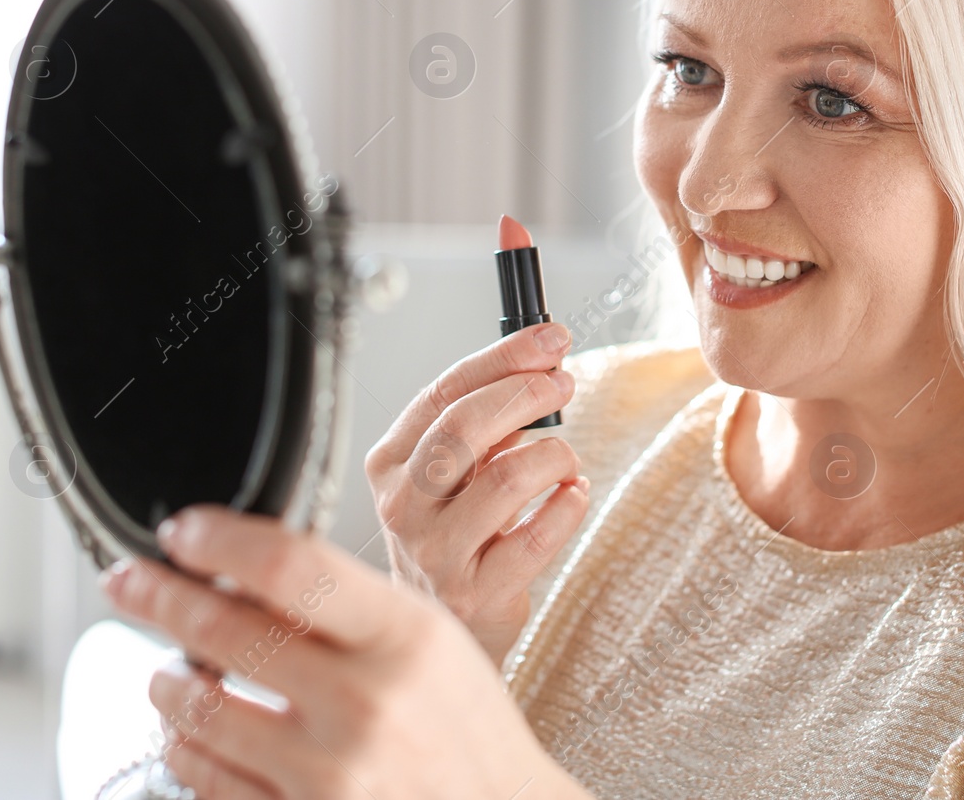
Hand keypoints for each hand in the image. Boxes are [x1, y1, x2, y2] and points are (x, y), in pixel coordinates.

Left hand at [101, 505, 590, 799]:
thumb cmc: (460, 722)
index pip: (291, 565)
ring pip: (195, 709)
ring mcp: (329, 773)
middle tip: (127, 580)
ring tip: (168, 669)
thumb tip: (243, 565)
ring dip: (166, 680)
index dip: (219, 540)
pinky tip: (194, 731)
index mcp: (405, 637)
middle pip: (223, 629)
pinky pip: (203, 777)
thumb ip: (349, 603)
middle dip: (156, 596)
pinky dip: (185, 745)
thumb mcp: (428, 640)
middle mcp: (365, 703)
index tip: (182, 530)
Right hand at [364, 323, 589, 664]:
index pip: (444, 391)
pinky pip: (536, 536)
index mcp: (390, 462)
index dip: (503, 357)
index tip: (550, 339)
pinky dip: (567, 506)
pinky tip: (573, 496)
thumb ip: (483, 421)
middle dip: (528, 393)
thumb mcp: (449, 471)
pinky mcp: (476, 593)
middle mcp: (402, 506)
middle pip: (466, 426)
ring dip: (553, 455)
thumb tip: (542, 360)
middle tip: (564, 383)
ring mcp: (435, 553)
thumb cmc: (454, 532)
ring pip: (506, 478)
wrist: (442, 624)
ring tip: (565, 461)